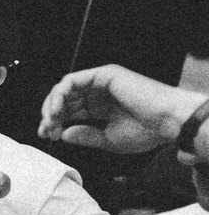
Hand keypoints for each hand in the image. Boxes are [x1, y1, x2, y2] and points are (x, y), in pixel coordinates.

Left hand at [40, 66, 205, 154]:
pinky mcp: (103, 74)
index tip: (47, 136)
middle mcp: (99, 93)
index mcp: (101, 108)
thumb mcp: (108, 139)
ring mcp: (101, 82)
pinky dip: (60, 94)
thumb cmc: (146, 132)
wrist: (168, 121)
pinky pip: (72, 81)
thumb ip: (84, 135)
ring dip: (52, 105)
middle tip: (45, 131)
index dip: (55, 123)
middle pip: (64, 101)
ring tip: (50, 121)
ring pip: (64, 90)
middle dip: (50, 116)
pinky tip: (57, 110)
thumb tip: (62, 134)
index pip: (70, 112)